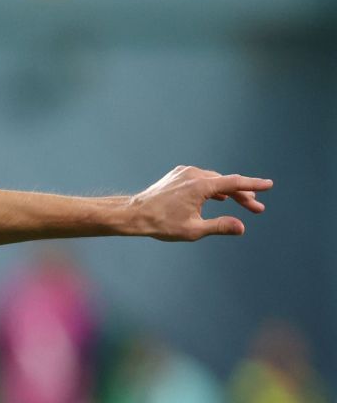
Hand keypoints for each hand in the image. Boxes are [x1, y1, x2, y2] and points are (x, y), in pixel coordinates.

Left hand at [127, 166, 270, 240]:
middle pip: (226, 183)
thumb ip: (219, 226)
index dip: (253, 185)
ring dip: (228, 192)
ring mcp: (185, 172)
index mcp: (201, 185)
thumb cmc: (161, 224)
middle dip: (242, 195)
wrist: (133, 214)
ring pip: (214, 181)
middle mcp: (194, 174)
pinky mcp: (178, 174)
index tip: (269, 185)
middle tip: (257, 208)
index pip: (235, 183)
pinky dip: (213, 188)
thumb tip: (241, 227)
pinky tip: (220, 197)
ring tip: (242, 202)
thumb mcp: (193, 230)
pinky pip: (201, 180)